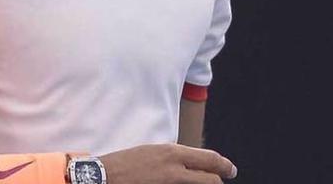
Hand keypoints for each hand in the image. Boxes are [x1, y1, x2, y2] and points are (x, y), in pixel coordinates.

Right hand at [99, 143, 236, 183]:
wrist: (103, 177)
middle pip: (211, 180)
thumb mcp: (151, 152)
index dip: (224, 166)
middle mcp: (174, 169)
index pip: (210, 159)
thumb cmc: (124, 163)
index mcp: (171, 153)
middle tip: (219, 182)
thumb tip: (193, 164)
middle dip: (216, 182)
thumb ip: (173, 157)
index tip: (230, 170)